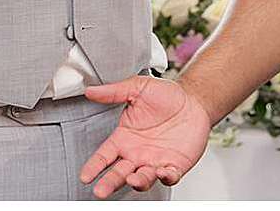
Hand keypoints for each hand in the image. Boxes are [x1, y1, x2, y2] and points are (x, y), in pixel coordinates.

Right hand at [79, 76, 211, 197]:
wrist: (193, 102)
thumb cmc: (167, 96)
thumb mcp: (138, 87)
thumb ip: (114, 92)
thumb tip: (91, 91)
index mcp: (125, 138)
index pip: (105, 155)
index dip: (94, 166)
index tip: (85, 176)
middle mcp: (137, 153)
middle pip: (119, 173)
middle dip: (109, 183)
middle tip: (100, 191)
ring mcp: (155, 162)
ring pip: (142, 178)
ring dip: (137, 182)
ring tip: (133, 179)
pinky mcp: (174, 166)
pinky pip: (169, 177)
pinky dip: (166, 178)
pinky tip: (162, 172)